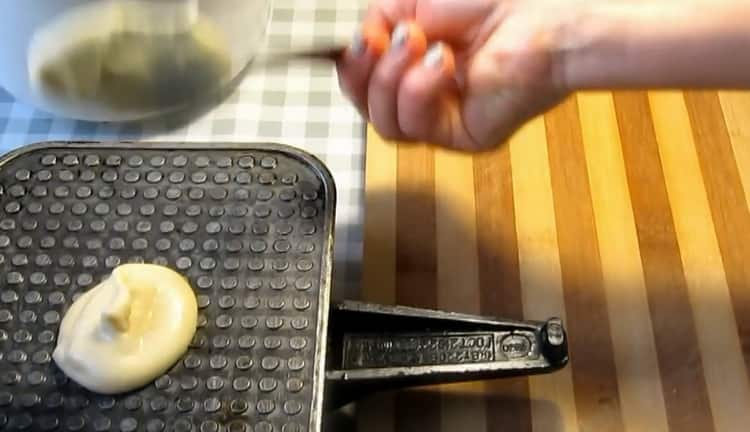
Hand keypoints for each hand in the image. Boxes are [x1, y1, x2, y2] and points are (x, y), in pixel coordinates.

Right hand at [336, 0, 572, 150]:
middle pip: (367, 108)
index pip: (364, 84)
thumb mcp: (412, 2)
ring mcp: (442, 120)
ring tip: (418, 44)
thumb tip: (352, 46)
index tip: (359, 40)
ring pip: (384, 123)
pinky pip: (415, 126)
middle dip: (364, 72)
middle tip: (383, 40)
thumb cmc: (488, 3)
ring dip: (391, 79)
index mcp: (412, 68)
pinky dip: (420, 88)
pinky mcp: (459, 136)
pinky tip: (443, 62)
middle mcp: (425, 97)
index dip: (352, 67)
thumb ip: (375, 23)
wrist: (538, 15)